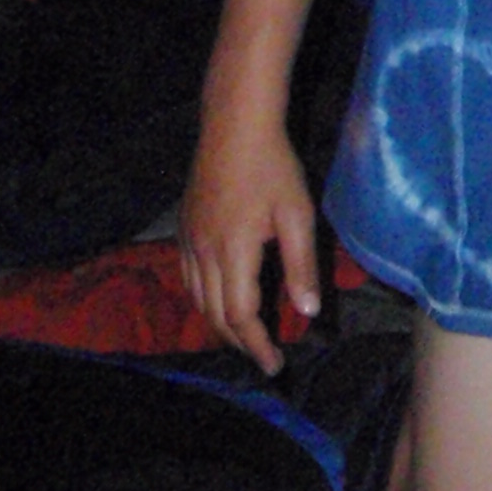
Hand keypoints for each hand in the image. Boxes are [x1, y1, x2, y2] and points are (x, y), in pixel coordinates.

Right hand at [180, 111, 319, 374]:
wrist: (233, 125)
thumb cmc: (273, 167)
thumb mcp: (297, 214)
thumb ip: (302, 265)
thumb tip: (308, 313)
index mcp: (234, 252)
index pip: (241, 316)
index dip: (257, 345)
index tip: (275, 364)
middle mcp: (204, 252)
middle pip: (216, 315)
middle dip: (240, 342)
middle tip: (264, 355)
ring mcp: (189, 240)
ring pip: (198, 299)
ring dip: (219, 324)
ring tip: (245, 335)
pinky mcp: (183, 228)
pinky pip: (189, 278)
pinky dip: (204, 300)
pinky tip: (220, 298)